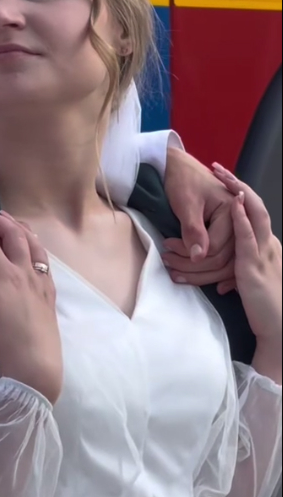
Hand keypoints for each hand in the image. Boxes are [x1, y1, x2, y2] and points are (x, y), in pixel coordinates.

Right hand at [0, 206, 62, 403]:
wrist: (35, 364)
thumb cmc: (1, 336)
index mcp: (4, 270)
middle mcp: (24, 267)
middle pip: (9, 231)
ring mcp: (40, 277)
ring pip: (29, 240)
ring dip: (14, 224)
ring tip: (3, 217)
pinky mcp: (49, 290)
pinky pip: (42, 255)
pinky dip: (32, 241)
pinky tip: (28, 243)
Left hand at [164, 148, 235, 290]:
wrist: (176, 167)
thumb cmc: (182, 180)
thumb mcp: (186, 203)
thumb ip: (194, 229)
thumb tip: (199, 257)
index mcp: (232, 212)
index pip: (216, 247)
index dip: (190, 252)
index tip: (168, 246)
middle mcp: (237, 223)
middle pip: (221, 259)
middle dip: (192, 266)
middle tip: (167, 261)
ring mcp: (231, 231)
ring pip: (221, 263)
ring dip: (198, 272)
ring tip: (173, 271)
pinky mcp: (222, 235)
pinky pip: (219, 259)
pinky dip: (205, 270)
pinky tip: (192, 277)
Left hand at [211, 165, 281, 358]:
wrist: (278, 329)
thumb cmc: (264, 308)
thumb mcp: (249, 284)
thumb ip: (238, 275)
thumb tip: (224, 280)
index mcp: (266, 245)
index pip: (254, 210)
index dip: (241, 191)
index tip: (224, 176)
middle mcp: (268, 244)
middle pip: (255, 205)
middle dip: (236, 183)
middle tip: (219, 167)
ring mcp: (263, 253)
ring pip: (253, 215)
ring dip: (237, 193)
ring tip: (223, 177)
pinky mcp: (254, 266)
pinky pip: (248, 238)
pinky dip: (241, 219)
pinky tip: (234, 206)